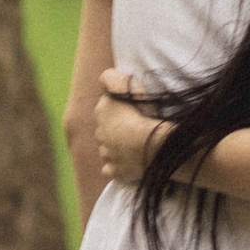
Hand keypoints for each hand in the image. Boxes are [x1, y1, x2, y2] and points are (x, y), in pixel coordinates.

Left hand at [95, 70, 165, 193]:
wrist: (149, 143)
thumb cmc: (141, 113)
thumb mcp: (126, 85)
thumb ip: (110, 78)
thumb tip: (103, 77)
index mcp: (101, 112)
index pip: (105, 107)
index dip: (117, 108)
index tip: (129, 110)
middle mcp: (99, 133)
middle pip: (105, 130)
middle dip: (115, 129)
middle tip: (134, 128)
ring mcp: (106, 154)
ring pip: (108, 150)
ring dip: (117, 148)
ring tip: (135, 146)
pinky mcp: (114, 171)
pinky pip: (112, 169)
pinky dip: (118, 167)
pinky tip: (129, 163)